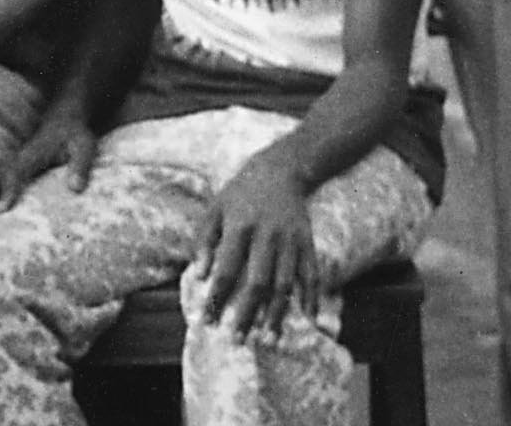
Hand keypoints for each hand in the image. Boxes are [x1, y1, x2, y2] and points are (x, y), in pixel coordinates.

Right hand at [0, 104, 97, 220]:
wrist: (62, 123)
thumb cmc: (74, 137)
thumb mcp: (84, 146)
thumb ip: (80, 165)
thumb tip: (75, 189)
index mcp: (31, 155)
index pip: (14, 172)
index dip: (7, 191)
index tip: (1, 211)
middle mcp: (15, 161)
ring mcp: (10, 167)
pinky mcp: (10, 174)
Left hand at [192, 149, 317, 339]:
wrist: (280, 170)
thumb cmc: (240, 193)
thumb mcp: (215, 208)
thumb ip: (203, 240)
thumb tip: (198, 276)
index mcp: (240, 226)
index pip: (227, 269)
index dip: (217, 296)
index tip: (207, 321)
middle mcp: (268, 235)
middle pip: (258, 282)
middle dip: (247, 314)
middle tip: (237, 340)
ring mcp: (291, 241)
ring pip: (286, 284)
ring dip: (278, 314)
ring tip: (270, 340)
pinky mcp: (308, 243)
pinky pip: (311, 275)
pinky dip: (310, 299)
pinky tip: (307, 320)